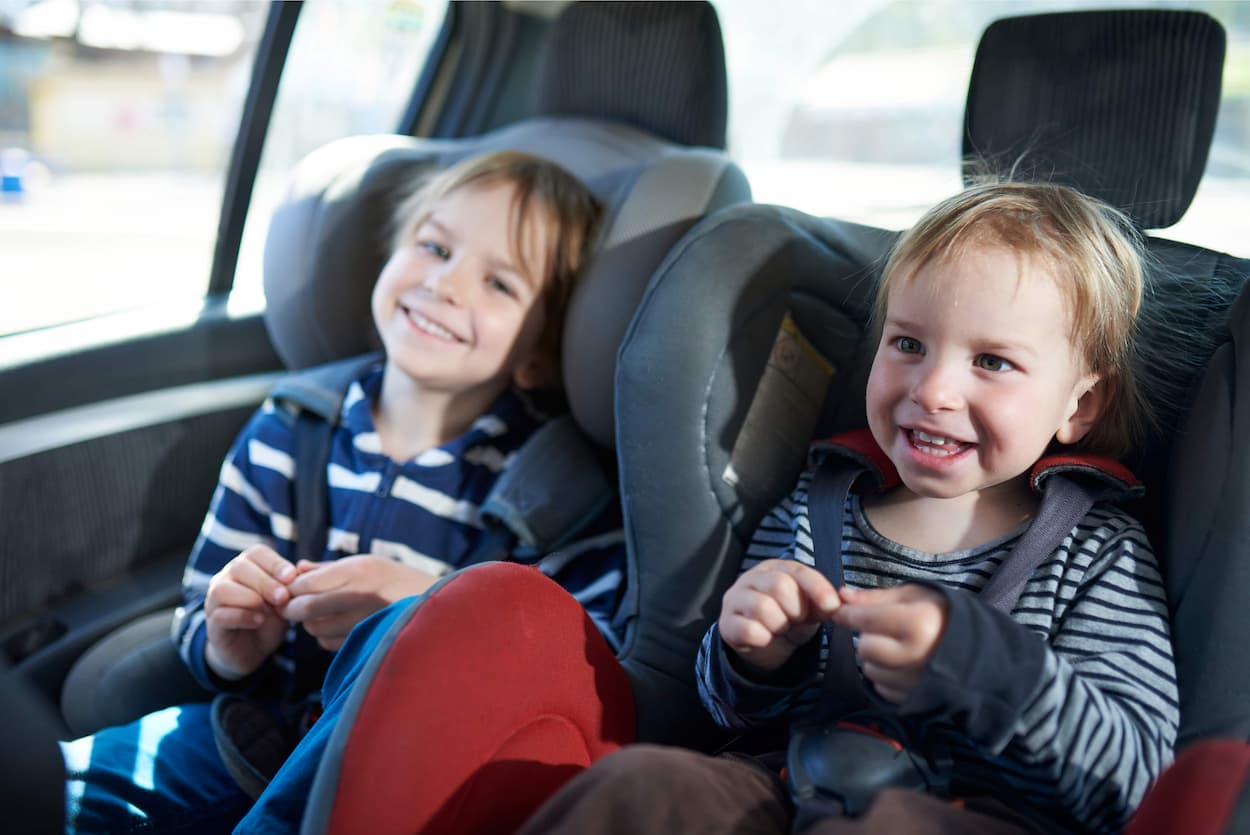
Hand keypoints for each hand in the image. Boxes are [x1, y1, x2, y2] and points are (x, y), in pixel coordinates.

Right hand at [204, 544, 297, 678]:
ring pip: (224, 589)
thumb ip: (290, 586)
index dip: (275, 563)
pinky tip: (259, 621)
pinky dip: (242, 616)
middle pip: (239, 567)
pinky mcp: (212, 623)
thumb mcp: (285, 601)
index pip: (256, 553)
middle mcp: (226, 578)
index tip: (292, 577)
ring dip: (251, 598)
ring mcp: (214, 600)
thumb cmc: (270, 619)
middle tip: (283, 597)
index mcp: (247, 566)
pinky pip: (221, 614)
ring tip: (270, 610)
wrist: (253, 650)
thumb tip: (302, 568)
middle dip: (265, 581)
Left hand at [280, 555, 438, 650]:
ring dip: (309, 623)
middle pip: (305, 608)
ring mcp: (361, 622)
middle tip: (292, 605)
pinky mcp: (363, 642)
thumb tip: (296, 569)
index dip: (290, 588)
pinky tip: (336, 625)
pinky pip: (327, 642)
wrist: (434, 604)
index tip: (287, 589)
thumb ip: (327, 568)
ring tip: (321, 613)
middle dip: (292, 608)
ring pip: (314, 628)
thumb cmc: (395, 579)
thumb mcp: (365, 562)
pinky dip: (324, 636)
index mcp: (356, 572)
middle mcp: (358, 597)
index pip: (305, 584)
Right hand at [718, 559, 841, 674]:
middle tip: (796, 620)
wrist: (764, 645)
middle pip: (779, 586)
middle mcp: (751, 578)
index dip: (816, 588)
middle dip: (796, 609)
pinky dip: (763, 638)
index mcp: (775, 568)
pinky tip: (765, 639)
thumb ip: (823, 604)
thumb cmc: (789, 620)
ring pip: (762, 607)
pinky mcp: (726, 622)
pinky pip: (747, 629)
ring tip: (780, 629)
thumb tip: (835, 604)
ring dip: (779, 625)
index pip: (797, 571)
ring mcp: (734, 599)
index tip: (831, 606)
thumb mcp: (810, 610)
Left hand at [833, 584, 947, 702]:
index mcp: (918, 624)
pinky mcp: (915, 699)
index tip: (841, 611)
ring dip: (874, 659)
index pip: (866, 619)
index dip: (848, 614)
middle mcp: (916, 656)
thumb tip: (842, 595)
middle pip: (865, 648)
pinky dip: (885, 676)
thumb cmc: (945, 616)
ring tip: (895, 648)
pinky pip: (882, 688)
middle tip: (882, 631)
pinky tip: (901, 665)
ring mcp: (916, 681)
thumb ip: (876, 598)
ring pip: (870, 670)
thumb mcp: (915, 595)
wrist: (981, 652)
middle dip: (867, 637)